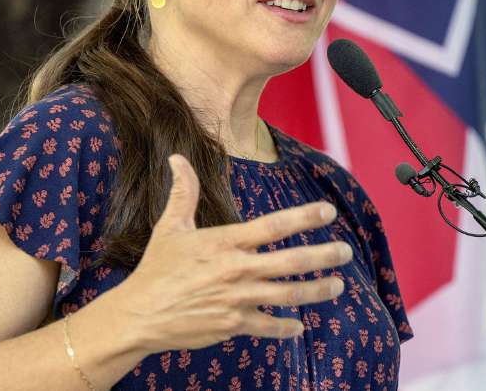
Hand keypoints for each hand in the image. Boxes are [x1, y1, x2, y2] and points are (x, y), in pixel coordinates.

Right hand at [112, 153, 353, 351]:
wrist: (139, 315)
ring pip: (287, 294)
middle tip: (346, 252)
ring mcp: (237, 299)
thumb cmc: (156, 270)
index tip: (328, 212)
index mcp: (225, 243)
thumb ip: (183, 192)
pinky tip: (301, 325)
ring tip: (338, 285)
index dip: (304, 217)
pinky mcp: (233, 325)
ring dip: (316, 290)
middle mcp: (236, 270)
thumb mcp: (170, 227)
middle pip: (290, 261)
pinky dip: (287, 327)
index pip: (273, 226)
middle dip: (323, 256)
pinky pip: (268, 326)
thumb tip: (178, 158)